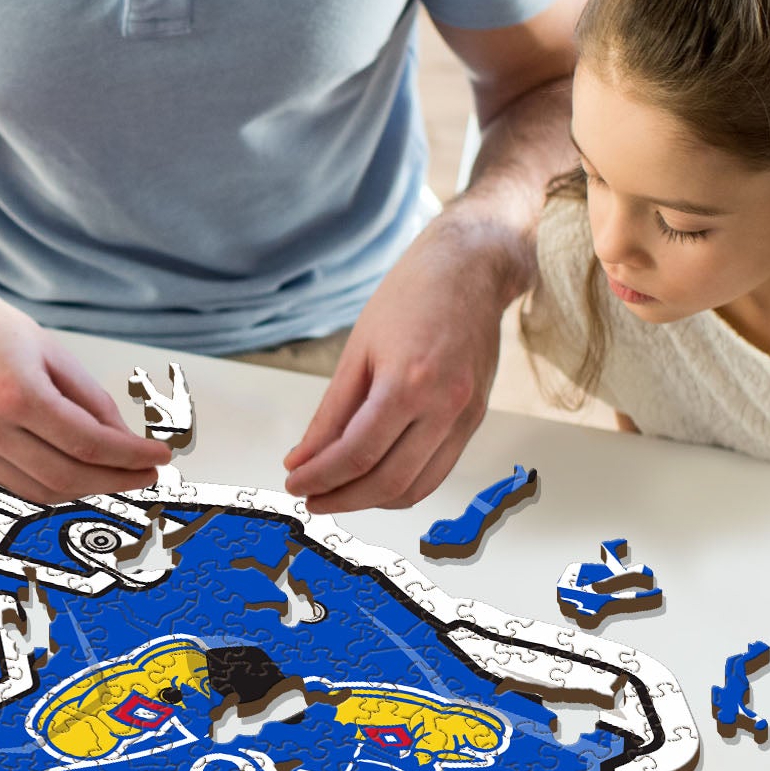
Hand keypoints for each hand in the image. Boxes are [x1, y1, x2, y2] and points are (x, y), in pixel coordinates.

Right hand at [0, 273, 162, 503]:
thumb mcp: (50, 350)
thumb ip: (89, 398)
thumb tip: (120, 437)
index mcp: (17, 393)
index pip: (89, 443)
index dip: (131, 457)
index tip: (157, 459)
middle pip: (68, 476)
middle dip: (115, 480)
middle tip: (143, 474)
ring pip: (42, 490)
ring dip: (85, 489)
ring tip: (113, 475)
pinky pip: (15, 484)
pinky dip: (51, 485)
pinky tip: (73, 472)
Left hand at [282, 212, 521, 513]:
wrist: (471, 269)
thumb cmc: (412, 296)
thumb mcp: (357, 350)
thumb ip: (331, 413)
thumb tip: (303, 459)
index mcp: (409, 382)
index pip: (357, 454)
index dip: (320, 477)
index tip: (295, 483)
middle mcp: (444, 405)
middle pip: (388, 481)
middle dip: (342, 498)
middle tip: (310, 498)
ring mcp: (465, 416)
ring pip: (417, 488)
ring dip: (372, 501)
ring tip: (338, 494)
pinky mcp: (475, 420)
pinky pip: (438, 471)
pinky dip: (404, 486)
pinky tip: (374, 479)